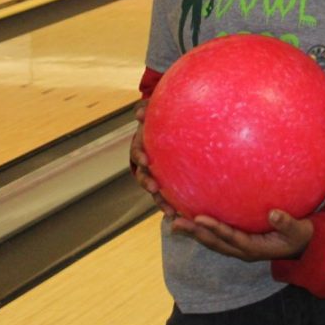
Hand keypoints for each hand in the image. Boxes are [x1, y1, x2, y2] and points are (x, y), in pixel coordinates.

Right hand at [130, 100, 178, 220]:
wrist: (171, 132)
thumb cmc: (161, 121)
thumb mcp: (153, 113)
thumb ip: (146, 110)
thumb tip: (138, 112)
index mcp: (142, 148)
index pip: (137, 153)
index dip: (140, 157)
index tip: (145, 160)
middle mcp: (147, 165)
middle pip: (143, 177)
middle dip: (147, 183)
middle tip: (153, 187)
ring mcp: (156, 176)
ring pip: (156, 192)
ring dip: (160, 201)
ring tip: (169, 212)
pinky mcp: (168, 184)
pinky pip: (171, 196)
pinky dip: (176, 205)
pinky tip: (186, 213)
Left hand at [171, 209, 314, 260]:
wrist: (303, 248)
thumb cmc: (300, 236)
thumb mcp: (299, 230)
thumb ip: (288, 223)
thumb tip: (274, 213)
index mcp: (254, 248)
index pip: (230, 237)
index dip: (215, 228)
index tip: (199, 218)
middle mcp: (242, 250)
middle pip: (214, 243)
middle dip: (194, 233)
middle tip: (175, 222)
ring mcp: (238, 248)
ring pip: (211, 242)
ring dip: (193, 232)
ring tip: (173, 221)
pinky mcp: (238, 242)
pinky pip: (216, 237)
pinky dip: (202, 229)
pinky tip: (190, 218)